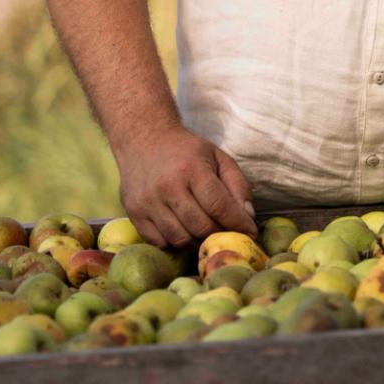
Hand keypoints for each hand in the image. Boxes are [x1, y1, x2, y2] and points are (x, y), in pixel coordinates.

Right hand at [112, 121, 256, 247]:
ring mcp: (147, 202)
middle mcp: (167, 187)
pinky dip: (174, 243)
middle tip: (227, 233)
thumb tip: (247, 217)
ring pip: (180, 239)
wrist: (143, 140)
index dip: (238, 223)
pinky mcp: (133, 213)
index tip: (250, 232)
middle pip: (200, 226)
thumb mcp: (218, 157)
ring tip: (205, 232)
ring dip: (197, 241)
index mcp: (192, 169)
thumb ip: (238, 185)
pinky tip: (183, 231)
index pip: (219, 206)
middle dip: (219, 234)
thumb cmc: (186, 151)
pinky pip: (158, 242)